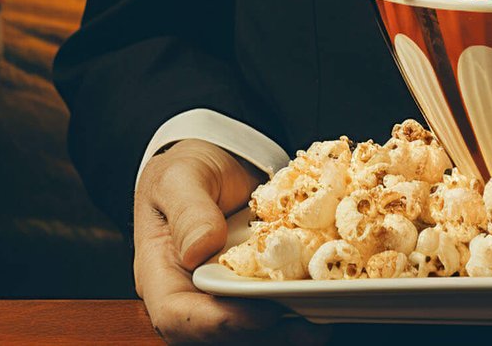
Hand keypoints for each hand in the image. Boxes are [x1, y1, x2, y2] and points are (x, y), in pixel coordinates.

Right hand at [134, 139, 321, 343]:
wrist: (215, 162)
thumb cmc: (187, 170)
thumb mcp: (180, 176)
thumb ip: (188, 210)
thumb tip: (200, 249)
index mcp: (161, 275)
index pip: (177, 317)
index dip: (217, 323)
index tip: (261, 313)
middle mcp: (192, 295)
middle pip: (220, 334)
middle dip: (265, 335)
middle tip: (310, 327)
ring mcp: (225, 294)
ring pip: (251, 329)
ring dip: (288, 330)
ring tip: (325, 321)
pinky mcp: (254, 286)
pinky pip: (274, 305)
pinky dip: (300, 306)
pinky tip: (330, 296)